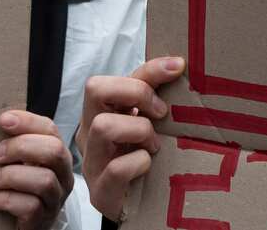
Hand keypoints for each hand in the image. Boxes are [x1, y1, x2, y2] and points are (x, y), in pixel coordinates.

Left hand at [0, 110, 73, 229]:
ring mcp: (55, 199)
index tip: (3, 120)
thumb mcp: (20, 162)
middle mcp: (62, 174)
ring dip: (13, 176)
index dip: (27, 121)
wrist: (21, 224)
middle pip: (54, 151)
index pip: (49, 129)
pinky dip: (8, 199)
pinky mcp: (43, 220)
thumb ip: (14, 144)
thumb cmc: (19, 188)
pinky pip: (31, 207)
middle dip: (21, 147)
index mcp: (56, 154)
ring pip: (45, 180)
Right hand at [78, 56, 185, 221]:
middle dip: (137, 92)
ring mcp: (91, 162)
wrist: (136, 203)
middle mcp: (88, 133)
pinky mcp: (100, 192)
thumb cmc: (141, 155)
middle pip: (95, 89)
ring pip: (103, 126)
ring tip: (153, 144)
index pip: (108, 77)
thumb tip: (177, 63)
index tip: (178, 68)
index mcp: (98, 112)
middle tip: (160, 112)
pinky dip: (139, 163)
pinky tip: (149, 165)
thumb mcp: (147, 120)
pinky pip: (116, 168)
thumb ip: (153, 92)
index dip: (145, 70)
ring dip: (139, 129)